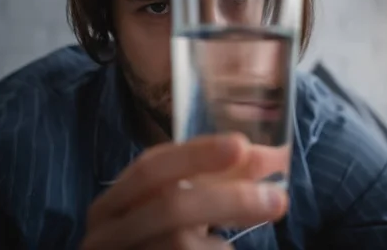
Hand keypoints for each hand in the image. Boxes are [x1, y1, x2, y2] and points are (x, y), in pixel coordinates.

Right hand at [81, 134, 288, 248]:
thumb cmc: (159, 237)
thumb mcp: (184, 204)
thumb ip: (222, 180)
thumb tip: (277, 155)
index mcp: (116, 200)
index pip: (152, 167)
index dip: (196, 154)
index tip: (240, 145)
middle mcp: (108, 230)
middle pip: (169, 206)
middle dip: (228, 198)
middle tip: (278, 199)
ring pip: (177, 242)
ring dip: (222, 241)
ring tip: (233, 243)